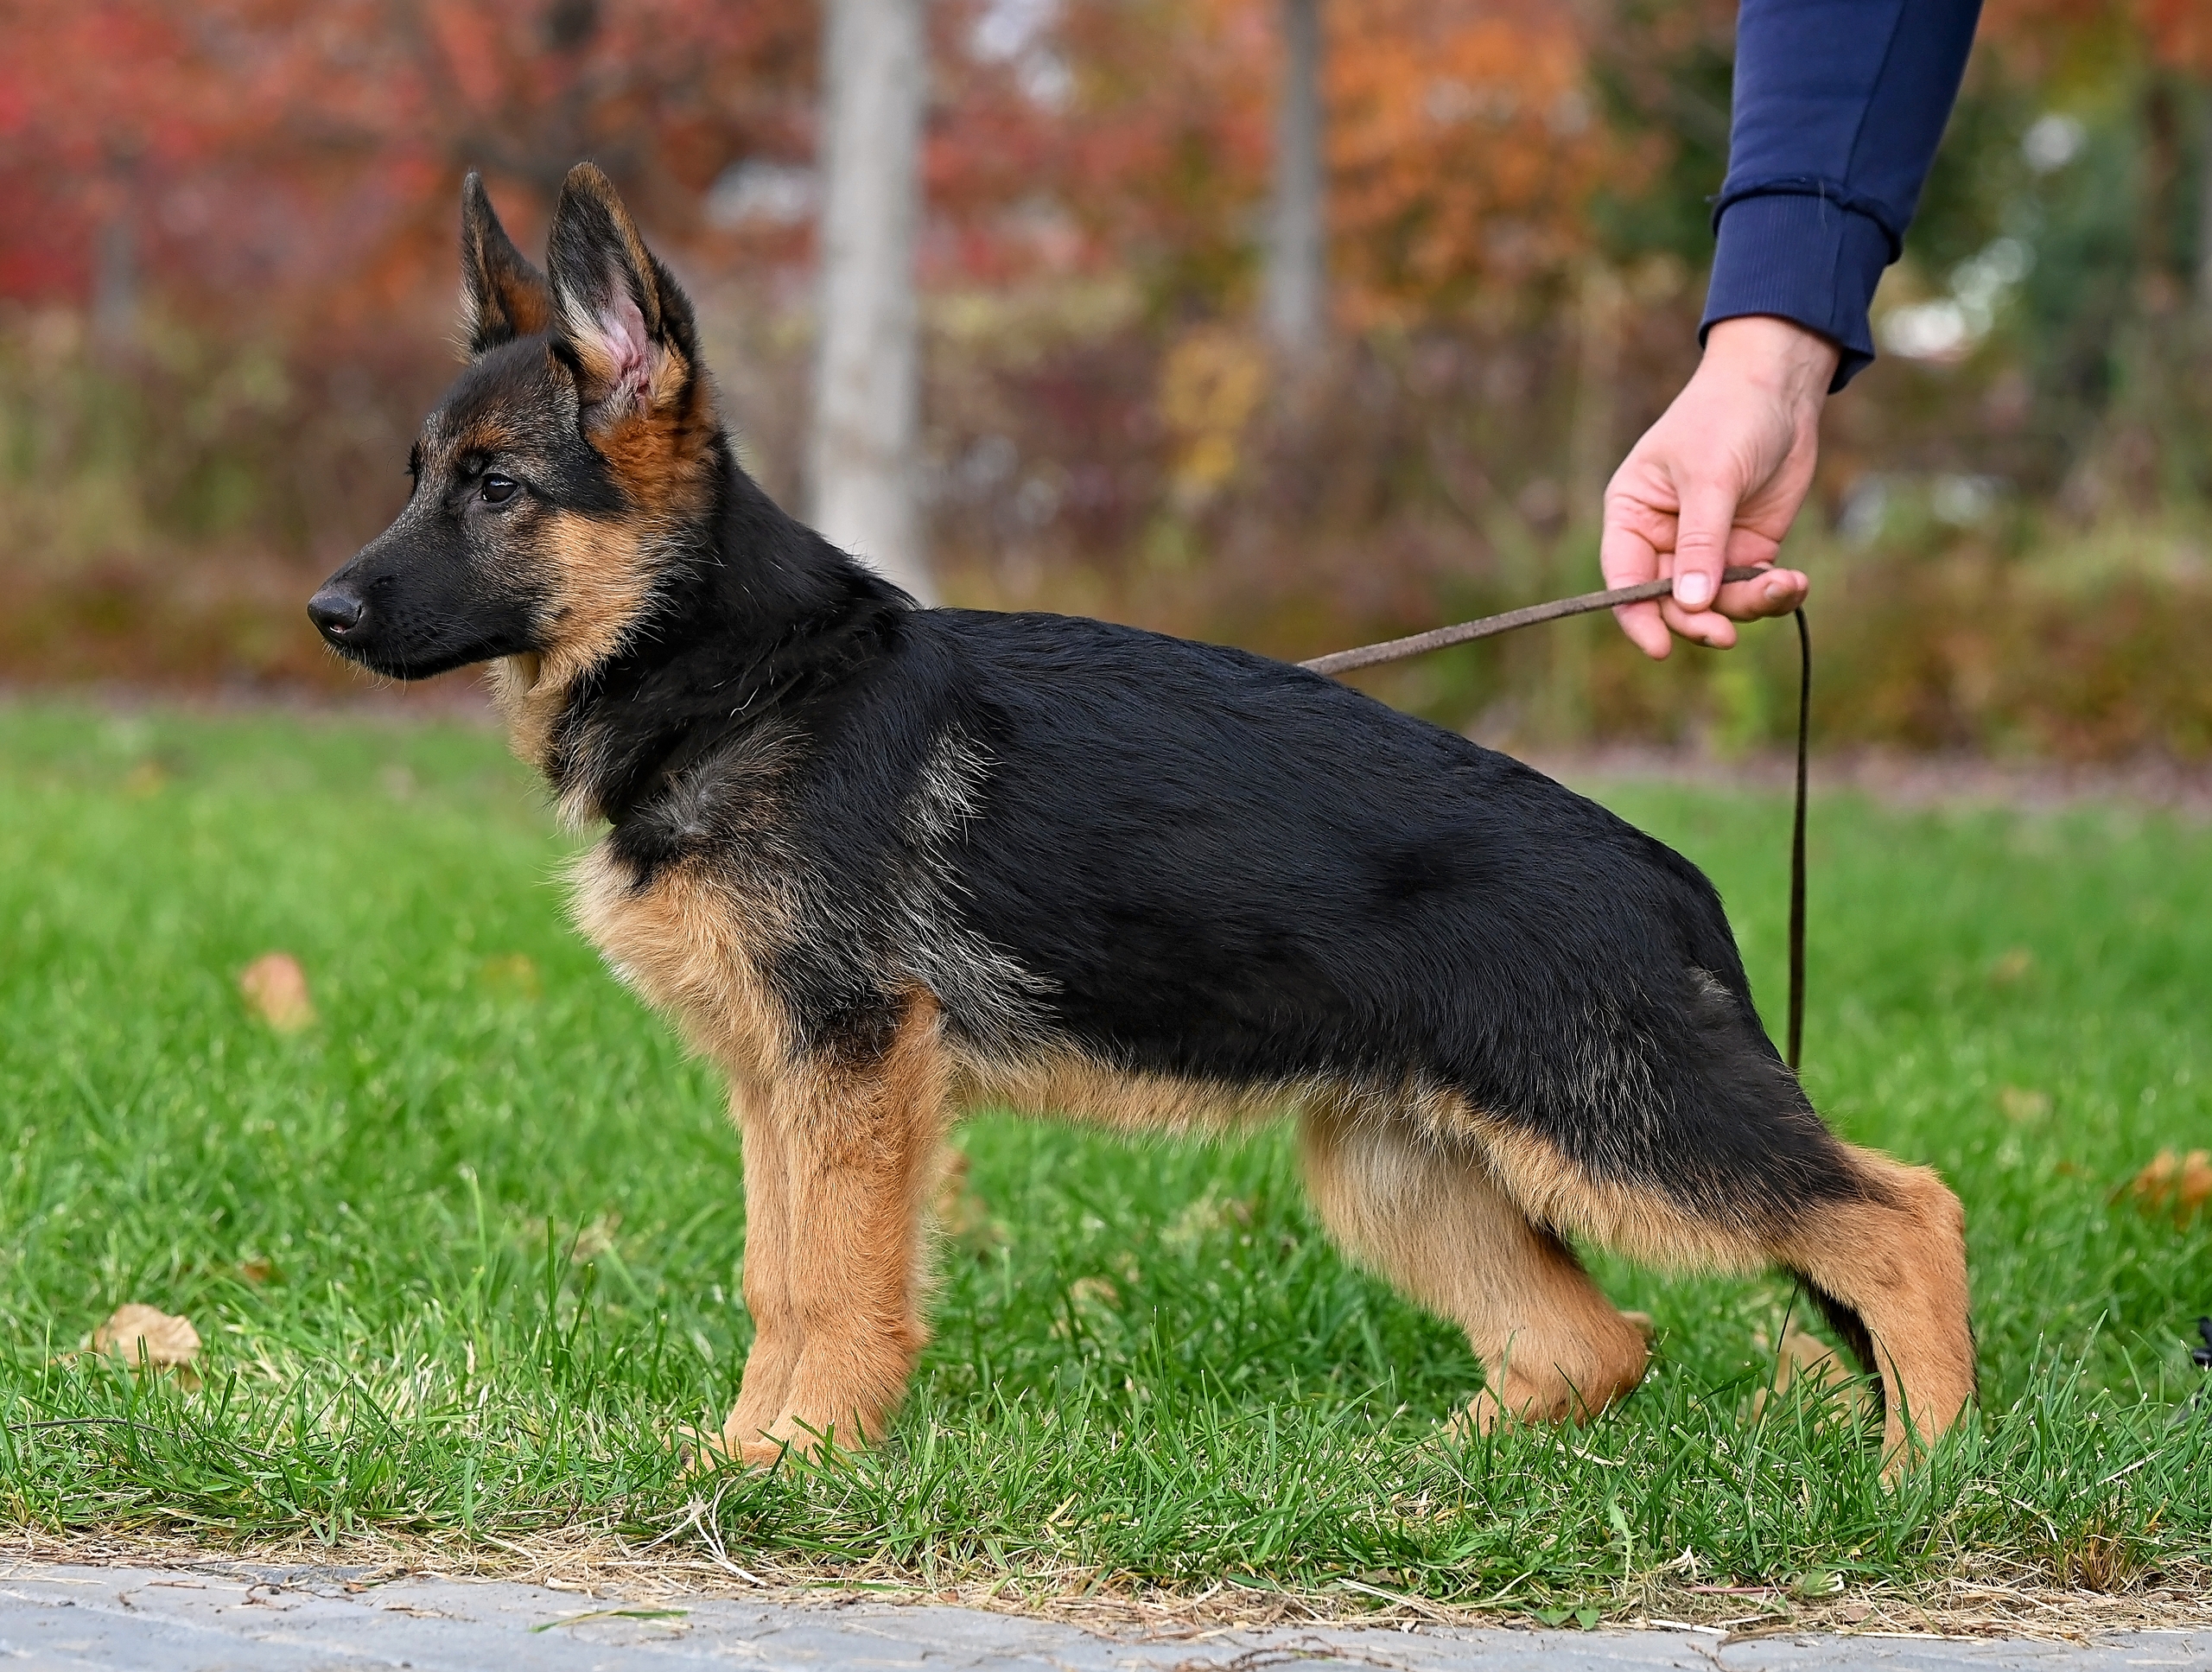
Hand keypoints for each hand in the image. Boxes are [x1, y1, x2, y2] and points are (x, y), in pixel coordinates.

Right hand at [1599, 315, 1838, 657]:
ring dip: (1746, 607)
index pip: (1625, 579)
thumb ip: (1700, 542)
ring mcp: (1707, 549)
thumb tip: (1690, 604)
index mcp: (1632, 516)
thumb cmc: (1726, 418)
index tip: (1661, 648)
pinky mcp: (1746, 551)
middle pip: (1671, 602)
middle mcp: (1664, 539)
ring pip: (1715, 603)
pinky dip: (1773, 594)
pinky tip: (1795, 583)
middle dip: (1699, 620)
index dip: (1638, 616)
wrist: (1781, 388)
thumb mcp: (1710, 478)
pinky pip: (1752, 590)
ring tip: (1782, 588)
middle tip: (1727, 634)